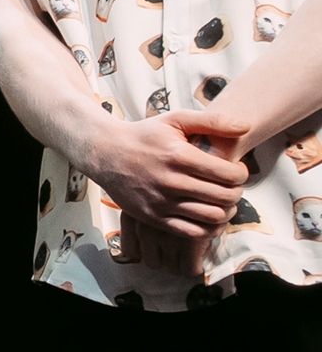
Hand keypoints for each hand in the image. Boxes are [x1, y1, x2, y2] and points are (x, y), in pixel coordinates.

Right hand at [82, 111, 249, 243]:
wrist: (105, 153)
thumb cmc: (144, 135)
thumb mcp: (175, 120)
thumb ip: (213, 121)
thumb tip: (246, 125)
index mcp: (179, 156)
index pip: (230, 174)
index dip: (241, 173)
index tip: (236, 170)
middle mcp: (171, 181)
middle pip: (225, 197)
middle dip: (236, 192)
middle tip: (231, 186)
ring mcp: (161, 202)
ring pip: (212, 217)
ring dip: (226, 210)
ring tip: (221, 200)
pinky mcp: (153, 217)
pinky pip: (192, 232)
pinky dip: (208, 227)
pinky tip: (208, 215)